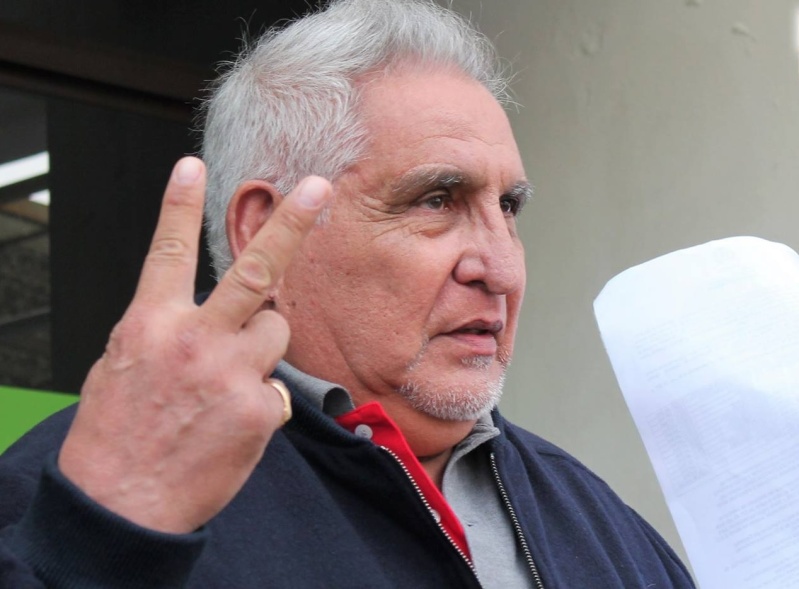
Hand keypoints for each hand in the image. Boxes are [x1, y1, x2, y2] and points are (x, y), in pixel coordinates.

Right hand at [58, 157, 330, 532]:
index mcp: (150, 323)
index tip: (192, 165)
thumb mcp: (122, 366)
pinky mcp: (259, 410)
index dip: (179, 205)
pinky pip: (276, 391)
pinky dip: (260, 403)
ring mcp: (231, 373)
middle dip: (291, 223)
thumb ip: (162, 330)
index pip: (167, 251)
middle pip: (256, 269)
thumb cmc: (117, 433)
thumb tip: (197, 313)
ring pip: (275, 333)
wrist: (122, 504)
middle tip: (318, 187)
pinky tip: (230, 425)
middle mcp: (194, 339)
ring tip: (226, 384)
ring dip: (261, 349)